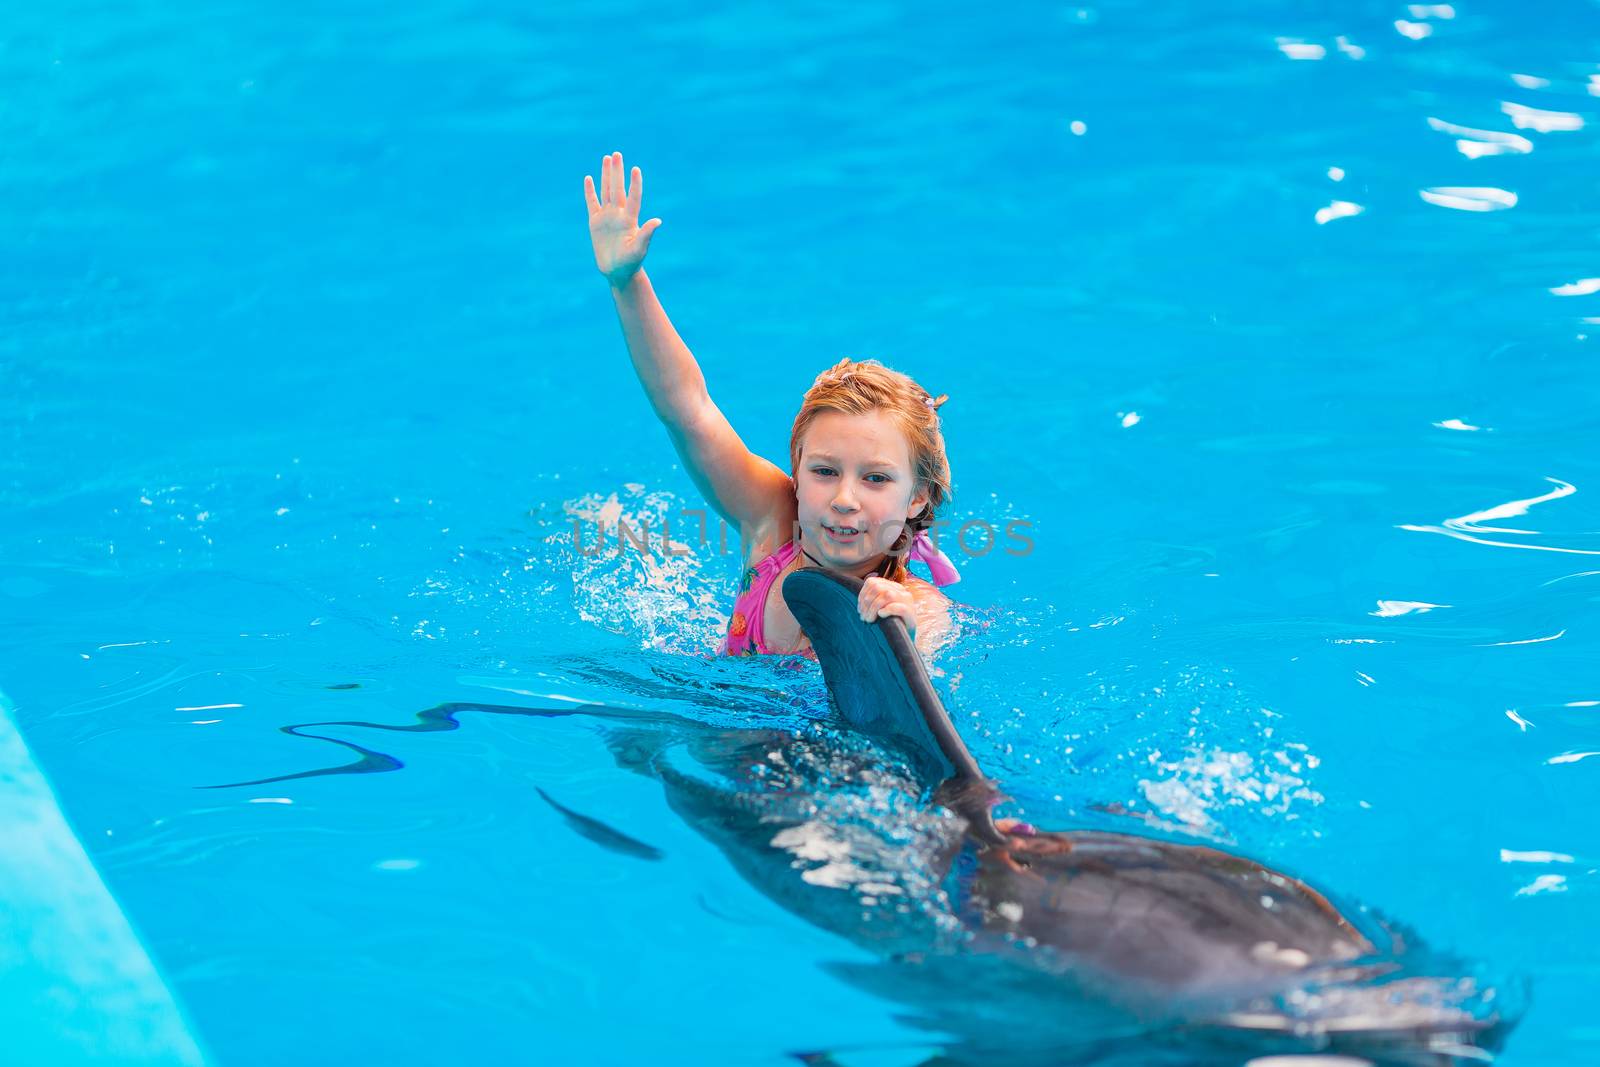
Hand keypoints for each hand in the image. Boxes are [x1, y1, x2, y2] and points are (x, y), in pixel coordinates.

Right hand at [583, 151, 661, 286]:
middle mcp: (619, 214)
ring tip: (607, 158)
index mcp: (630, 220)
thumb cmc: (631, 262)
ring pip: (606, 191)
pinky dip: (590, 191)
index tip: (635, 169)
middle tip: (617, 154)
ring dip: (607, 175)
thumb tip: (658, 221)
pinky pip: (592, 203)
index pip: (633, 197)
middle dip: (618, 171)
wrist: (618, 272)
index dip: (634, 184)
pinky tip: (589, 178)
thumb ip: (647, 234)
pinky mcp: (595, 222)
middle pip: (618, 188)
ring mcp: (607, 217)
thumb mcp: (639, 249)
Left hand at [859, 576, 916, 636]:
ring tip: (869, 620)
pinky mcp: (911, 614)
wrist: (905, 639)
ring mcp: (908, 602)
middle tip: (863, 617)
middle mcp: (901, 591)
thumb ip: (872, 600)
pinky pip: (899, 607)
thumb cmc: (890, 624)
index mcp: (893, 587)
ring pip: (887, 595)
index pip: (872, 582)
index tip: (859, 608)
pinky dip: (887, 610)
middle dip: (867, 602)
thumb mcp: (880, 608)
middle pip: (878, 587)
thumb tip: (859, 600)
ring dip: (873, 608)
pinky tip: (881, 616)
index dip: (862, 594)